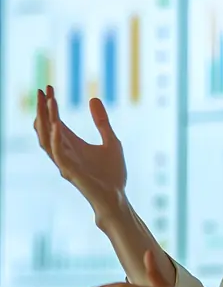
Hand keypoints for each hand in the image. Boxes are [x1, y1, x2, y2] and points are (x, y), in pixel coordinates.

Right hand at [33, 84, 126, 214]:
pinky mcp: (70, 172)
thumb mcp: (111, 141)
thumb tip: (93, 98)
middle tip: (42, 90)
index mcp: (72, 145)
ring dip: (46, 120)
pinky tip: (57, 122)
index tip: (49, 88)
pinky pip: (58, 153)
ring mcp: (65, 162)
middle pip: (46, 128)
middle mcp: (65, 152)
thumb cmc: (113, 174)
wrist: (117, 198)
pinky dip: (56, 137)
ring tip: (48, 101)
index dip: (50, 106)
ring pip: (47, 139)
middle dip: (43, 109)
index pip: (55, 121)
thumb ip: (102, 122)